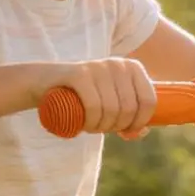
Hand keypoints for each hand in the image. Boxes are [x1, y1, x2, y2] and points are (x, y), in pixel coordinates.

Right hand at [38, 57, 157, 139]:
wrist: (45, 83)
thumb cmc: (83, 97)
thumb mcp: (111, 106)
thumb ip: (131, 119)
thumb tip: (144, 131)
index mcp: (133, 68)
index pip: (148, 101)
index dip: (139, 123)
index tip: (125, 131)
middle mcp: (118, 64)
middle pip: (129, 109)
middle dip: (116, 127)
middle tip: (101, 129)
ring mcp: (98, 67)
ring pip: (112, 110)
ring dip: (101, 127)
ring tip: (91, 127)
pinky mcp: (79, 74)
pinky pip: (94, 106)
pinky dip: (91, 122)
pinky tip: (84, 125)